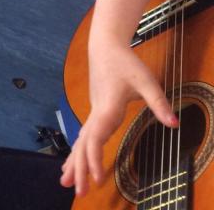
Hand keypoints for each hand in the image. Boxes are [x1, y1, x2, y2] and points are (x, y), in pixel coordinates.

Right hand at [60, 43, 176, 195]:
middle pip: (83, 144)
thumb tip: (173, 124)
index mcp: (107, 108)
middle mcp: (96, 113)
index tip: (96, 178)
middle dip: (80, 169)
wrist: (105, 46)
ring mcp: (93, 112)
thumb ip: (159, 103)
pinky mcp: (95, 112)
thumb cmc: (125, 62)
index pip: (97, 138)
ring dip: (73, 162)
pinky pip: (83, 136)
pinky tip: (72, 161)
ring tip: (65, 183)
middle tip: (78, 193)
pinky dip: (77, 151)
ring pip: (80, 141)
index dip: (94, 159)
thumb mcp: (146, 81)